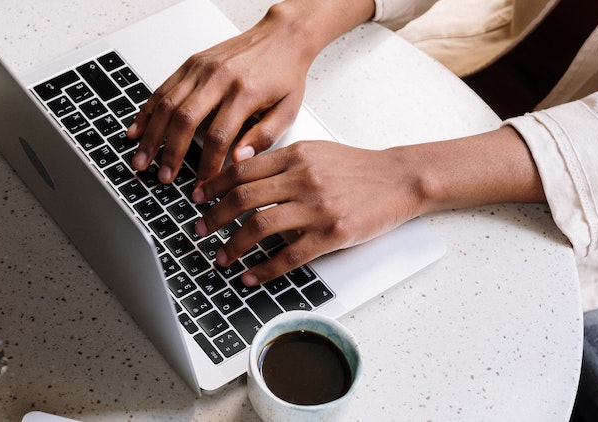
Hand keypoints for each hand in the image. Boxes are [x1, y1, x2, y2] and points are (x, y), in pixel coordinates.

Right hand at [126, 7, 312, 184]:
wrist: (281, 37)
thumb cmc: (284, 74)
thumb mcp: (287, 110)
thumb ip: (264, 137)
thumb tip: (239, 161)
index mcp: (244, 92)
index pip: (219, 136)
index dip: (207, 165)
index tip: (202, 185)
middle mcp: (219, 78)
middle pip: (185, 120)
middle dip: (170, 153)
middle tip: (163, 177)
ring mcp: (201, 69)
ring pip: (167, 104)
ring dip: (151, 136)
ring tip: (142, 160)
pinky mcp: (191, 63)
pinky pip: (163, 89)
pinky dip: (147, 111)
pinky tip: (137, 130)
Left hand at [192, 141, 426, 285]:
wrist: (399, 179)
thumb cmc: (357, 168)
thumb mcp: (317, 151)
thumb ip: (282, 161)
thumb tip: (242, 171)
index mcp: (296, 156)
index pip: (242, 169)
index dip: (213, 185)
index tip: (198, 197)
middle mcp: (303, 179)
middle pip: (243, 198)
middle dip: (214, 216)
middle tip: (200, 229)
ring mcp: (317, 207)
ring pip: (260, 226)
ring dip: (233, 245)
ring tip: (221, 256)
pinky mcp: (331, 234)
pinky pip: (288, 256)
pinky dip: (264, 269)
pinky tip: (250, 275)